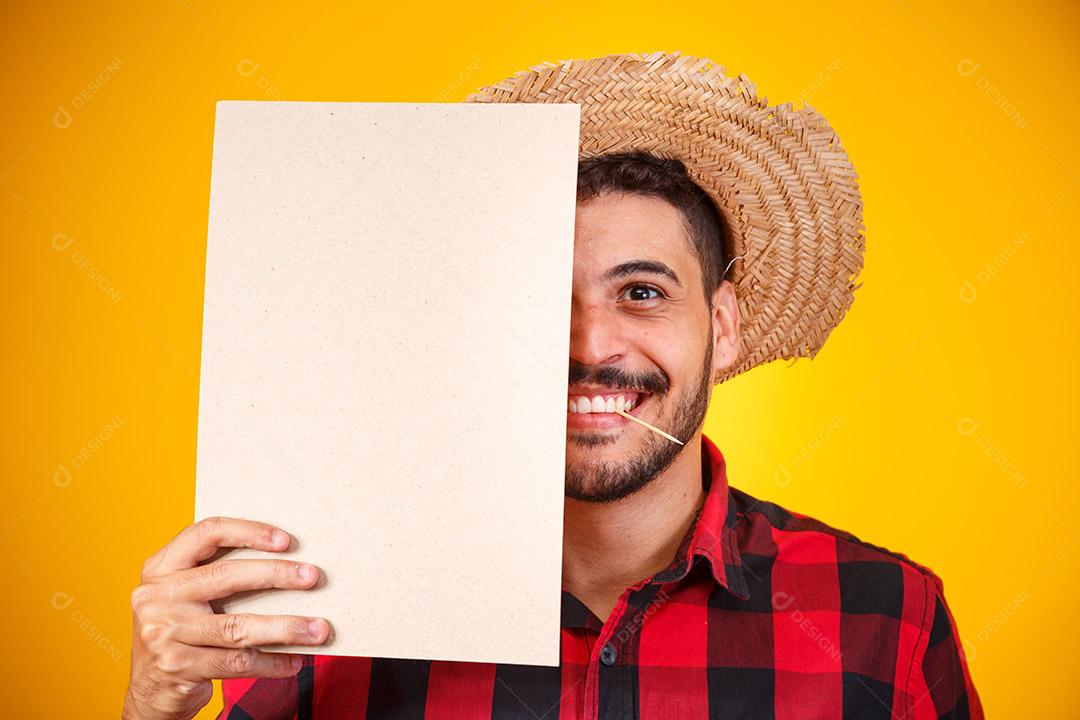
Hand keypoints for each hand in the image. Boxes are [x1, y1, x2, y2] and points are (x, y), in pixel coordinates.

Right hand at [122, 517, 329, 719]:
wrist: (150, 690)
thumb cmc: (180, 631)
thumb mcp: (183, 595)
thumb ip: (215, 573)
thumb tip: (287, 561)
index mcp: (160, 568)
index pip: (205, 533)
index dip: (247, 531)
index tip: (285, 540)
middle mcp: (156, 597)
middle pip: (226, 576)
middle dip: (276, 574)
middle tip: (312, 577)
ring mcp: (164, 633)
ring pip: (237, 627)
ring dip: (285, 628)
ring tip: (318, 629)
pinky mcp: (178, 667)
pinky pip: (237, 662)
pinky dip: (271, 662)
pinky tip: (295, 661)